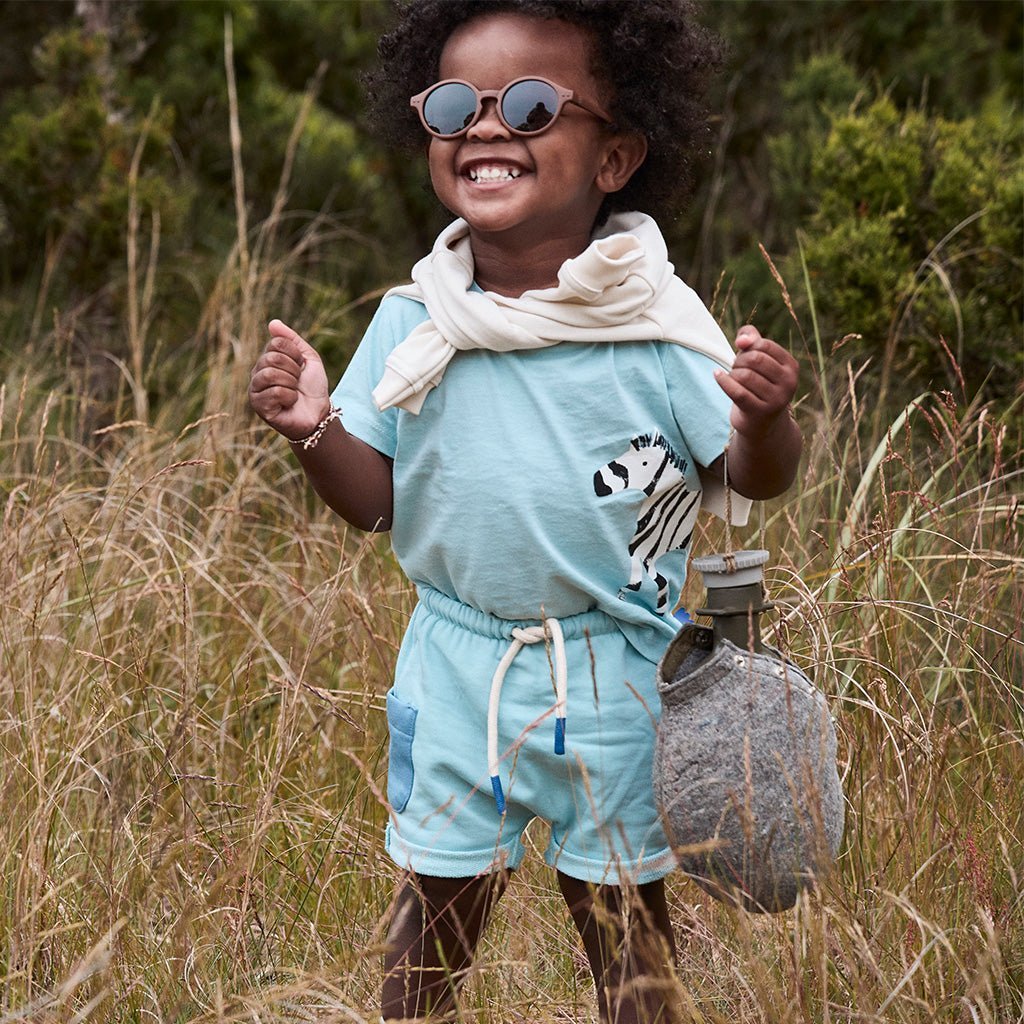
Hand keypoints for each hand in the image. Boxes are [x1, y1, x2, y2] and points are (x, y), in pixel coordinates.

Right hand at [249, 320, 331, 440]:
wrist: (319, 414)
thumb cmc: (313, 388)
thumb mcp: (309, 358)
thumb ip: (292, 340)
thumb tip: (273, 323)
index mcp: (267, 359)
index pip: (276, 343)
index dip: (295, 354)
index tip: (301, 367)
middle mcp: (257, 373)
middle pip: (272, 358)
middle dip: (293, 370)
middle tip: (298, 381)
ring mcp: (255, 389)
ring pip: (271, 374)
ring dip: (291, 383)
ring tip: (294, 391)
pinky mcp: (258, 406)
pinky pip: (275, 392)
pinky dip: (290, 397)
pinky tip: (289, 403)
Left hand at [714, 326, 798, 437]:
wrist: (761, 422)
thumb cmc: (759, 384)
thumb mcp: (759, 359)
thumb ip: (751, 339)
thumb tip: (742, 340)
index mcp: (792, 366)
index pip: (765, 345)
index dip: (748, 347)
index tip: (743, 355)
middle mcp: (789, 383)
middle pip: (755, 359)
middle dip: (739, 360)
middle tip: (735, 368)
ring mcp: (777, 399)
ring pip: (744, 376)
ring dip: (732, 373)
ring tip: (732, 377)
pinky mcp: (761, 412)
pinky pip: (737, 392)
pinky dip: (723, 381)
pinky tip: (717, 375)